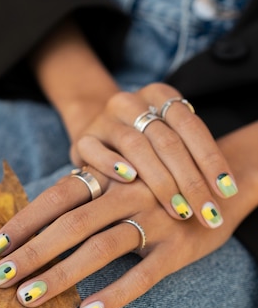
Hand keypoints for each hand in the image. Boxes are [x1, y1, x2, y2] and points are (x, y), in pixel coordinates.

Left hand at [0, 168, 237, 307]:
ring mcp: (154, 219)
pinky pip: (144, 274)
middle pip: (72, 223)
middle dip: (33, 251)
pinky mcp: (177, 248)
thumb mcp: (120, 181)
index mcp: (110, 176)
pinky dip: (115, 293)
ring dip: (62, 274)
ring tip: (30, 297)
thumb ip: (86, 195)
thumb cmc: (154, 187)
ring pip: (101, 248)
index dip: (25, 220)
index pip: (57, 196)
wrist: (217, 182)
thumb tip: (35, 225)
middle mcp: (128, 193)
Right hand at [71, 82, 237, 228]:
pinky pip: (95, 150)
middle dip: (191, 181)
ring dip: (161, 182)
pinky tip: (129, 181)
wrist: (99, 132)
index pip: (190, 124)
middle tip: (207, 213)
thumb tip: (223, 192)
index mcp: (158, 94)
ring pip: (135, 146)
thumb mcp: (169, 137)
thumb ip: (190, 155)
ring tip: (179, 210)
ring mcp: (104, 119)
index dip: (211, 159)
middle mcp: (131, 102)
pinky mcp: (82, 138)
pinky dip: (112, 164)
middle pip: (166, 140)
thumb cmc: (146, 142)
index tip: (226, 191)